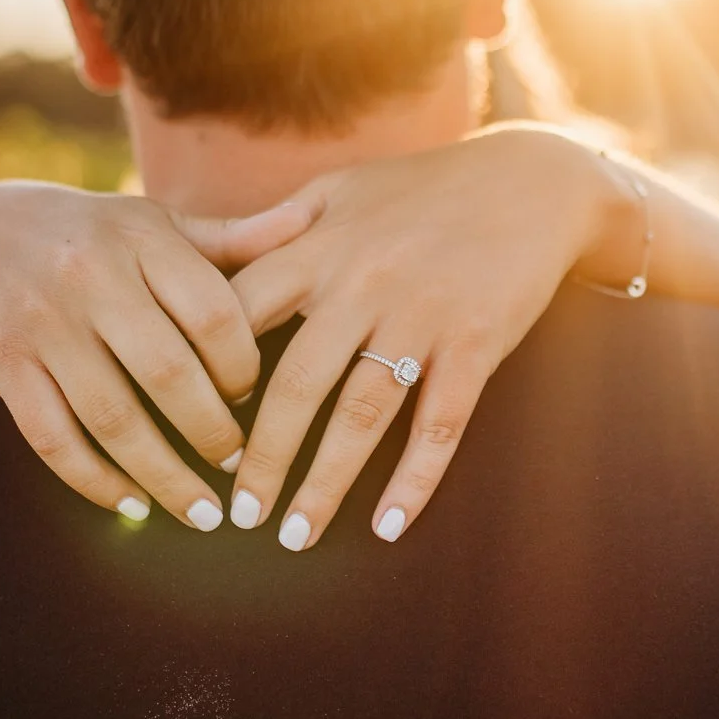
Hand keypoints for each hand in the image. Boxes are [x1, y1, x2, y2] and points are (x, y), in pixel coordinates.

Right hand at [0, 182, 314, 525]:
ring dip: (163, 476)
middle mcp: (89, 277)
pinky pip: (52, 438)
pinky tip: (131, 505)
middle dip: (212, 432)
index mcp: (141, 238)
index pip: (212, 311)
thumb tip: (315, 221)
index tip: (258, 397)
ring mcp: (43, 325)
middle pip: (167, 372)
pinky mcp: (4, 366)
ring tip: (202, 512)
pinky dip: (94, 481)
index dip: (244, 366)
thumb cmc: (94, 234)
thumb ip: (235, 237)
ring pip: (111, 417)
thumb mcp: (158, 223)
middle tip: (241, 467)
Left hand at [217, 128, 619, 548]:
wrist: (532, 183)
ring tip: (295, 536)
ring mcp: (423, 317)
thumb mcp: (341, 190)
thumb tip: (203, 259)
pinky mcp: (476, 343)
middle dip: (262, 456)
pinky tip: (389, 525)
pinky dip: (415, 479)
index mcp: (320, 248)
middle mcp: (364, 285)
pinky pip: (441, 423)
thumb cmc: (423, 189)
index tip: (186, 425)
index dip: (207, 374)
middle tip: (237, 513)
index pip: (241, 316)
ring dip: (325, 482)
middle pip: (297, 382)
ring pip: (363, 414)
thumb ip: (275, 228)